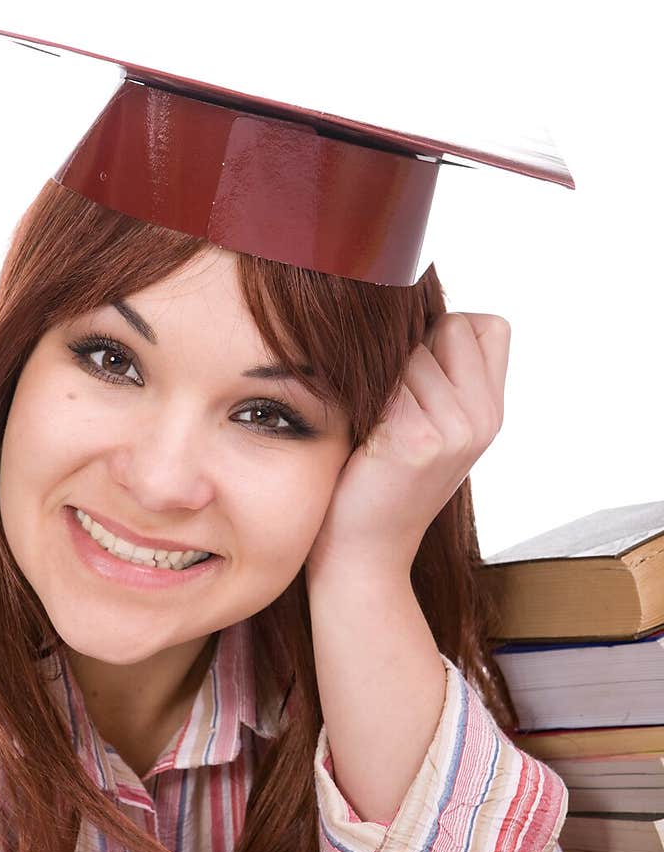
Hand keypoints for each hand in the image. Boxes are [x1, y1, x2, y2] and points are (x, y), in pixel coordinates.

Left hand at [307, 312, 509, 578]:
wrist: (362, 554)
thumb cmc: (380, 484)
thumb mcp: (431, 428)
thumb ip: (444, 376)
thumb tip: (416, 297)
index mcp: (491, 413)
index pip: (486, 325)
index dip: (444, 333)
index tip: (414, 375)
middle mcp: (483, 418)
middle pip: (450, 325)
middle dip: (411, 349)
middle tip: (387, 406)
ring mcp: (456, 428)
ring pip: (415, 348)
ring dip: (383, 373)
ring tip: (372, 423)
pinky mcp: (419, 437)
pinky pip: (388, 374)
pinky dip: (365, 391)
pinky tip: (360, 432)